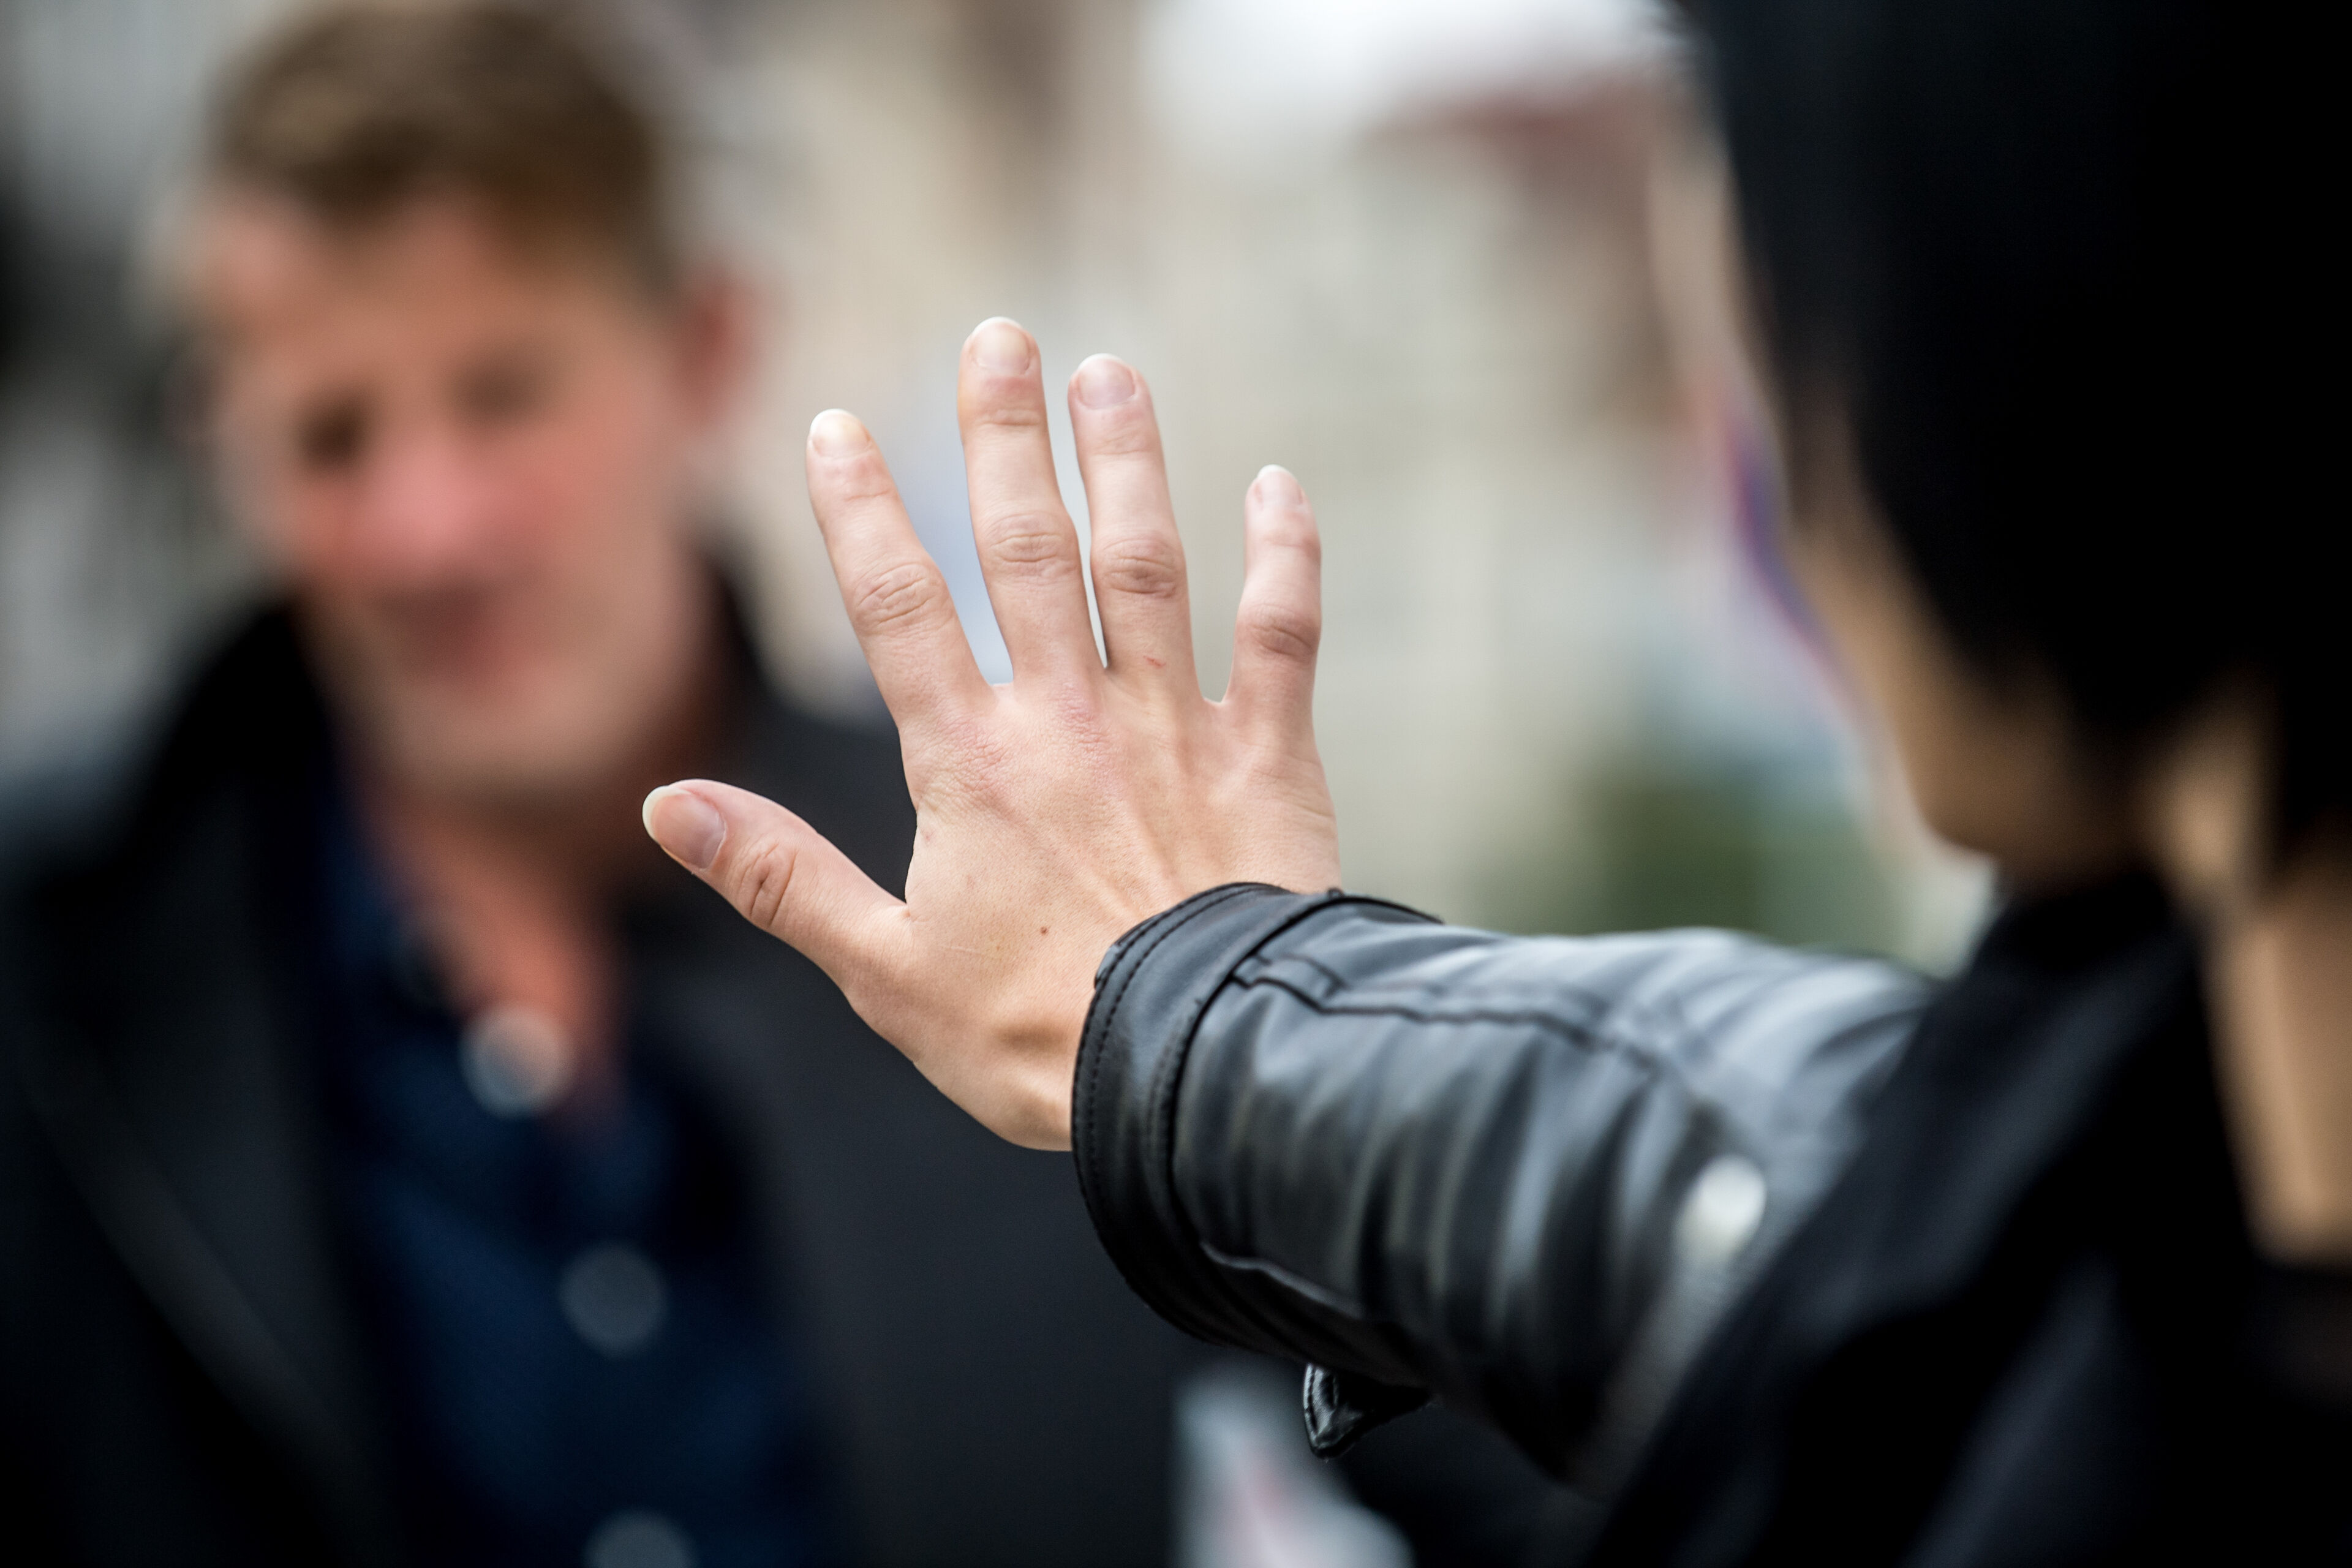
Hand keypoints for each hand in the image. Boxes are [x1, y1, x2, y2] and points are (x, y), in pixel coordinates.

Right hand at [642, 318, 1340, 1148]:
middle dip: (1006, 438)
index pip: (899, 608)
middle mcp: (1070, 721)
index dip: (862, 512)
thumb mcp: (882, 970)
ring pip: (1148, 566)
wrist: (1197, 1072)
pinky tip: (1280, 486)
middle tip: (999, 337)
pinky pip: (1283, 637)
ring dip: (1129, 464)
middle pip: (1028, 550)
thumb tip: (666, 806)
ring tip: (1112, 374)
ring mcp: (1175, 729)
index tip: (836, 424)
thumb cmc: (1033, 1036)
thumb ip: (779, 876)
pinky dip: (1285, 558)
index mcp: (969, 765)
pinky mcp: (1268, 759)